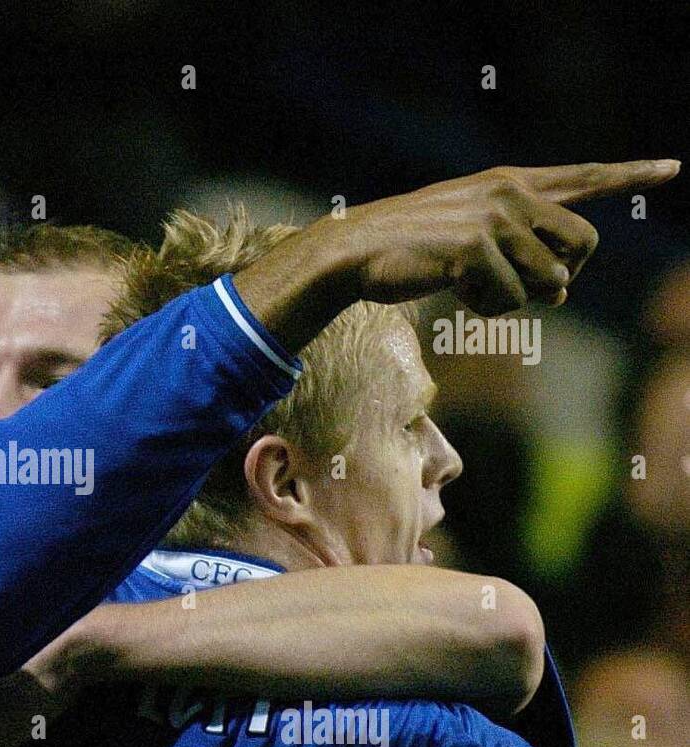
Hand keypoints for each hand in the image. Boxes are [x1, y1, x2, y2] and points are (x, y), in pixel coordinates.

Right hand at [336, 160, 679, 312]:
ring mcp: (494, 219)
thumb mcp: (472, 242)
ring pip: (549, 280)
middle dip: (563, 276)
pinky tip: (456, 292)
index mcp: (510, 185)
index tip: (672, 168)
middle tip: (524, 287)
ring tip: (475, 289)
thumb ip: (521, 256)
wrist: (358, 251)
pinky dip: (487, 309)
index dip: (630, 175)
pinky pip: (512, 298)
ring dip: (517, 300)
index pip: (582, 177)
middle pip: (583, 244)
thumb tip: (563, 293)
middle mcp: (510, 194)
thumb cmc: (412, 250)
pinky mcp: (476, 248)